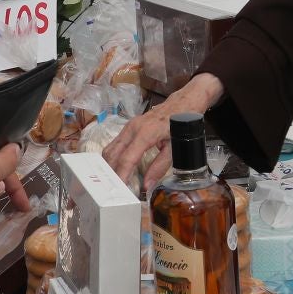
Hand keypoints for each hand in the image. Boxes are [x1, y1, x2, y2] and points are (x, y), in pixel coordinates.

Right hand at [105, 74, 224, 194]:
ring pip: (110, 149)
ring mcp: (128, 127)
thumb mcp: (174, 148)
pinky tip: (116, 168)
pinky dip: (113, 158)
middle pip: (113, 155)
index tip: (118, 190)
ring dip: (109, 166)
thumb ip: (160, 167)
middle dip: (111, 173)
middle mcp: (132, 129)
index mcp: (145, 134)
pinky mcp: (128, 127)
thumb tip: (146, 186)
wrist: (183, 103)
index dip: (121, 176)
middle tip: (113, 190)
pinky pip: (115, 145)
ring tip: (113, 182)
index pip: (127, 159)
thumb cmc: (181, 124)